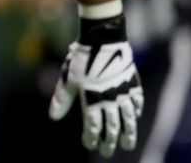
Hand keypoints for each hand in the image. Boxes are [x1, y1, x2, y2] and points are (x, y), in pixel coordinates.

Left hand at [49, 13, 143, 157]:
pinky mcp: (132, 82)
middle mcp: (110, 99)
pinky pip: (137, 101)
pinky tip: (136, 117)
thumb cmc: (81, 59)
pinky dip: (136, 111)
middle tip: (108, 152)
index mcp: (93, 99)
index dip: (91, 137)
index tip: (90, 144)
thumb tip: (54, 117)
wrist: (103, 39)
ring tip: (128, 143)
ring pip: (128, 118)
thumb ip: (62, 99)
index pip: (93, 125)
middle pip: (112, 126)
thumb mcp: (68, 79)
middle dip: (110, 141)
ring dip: (128, 132)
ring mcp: (123, 92)